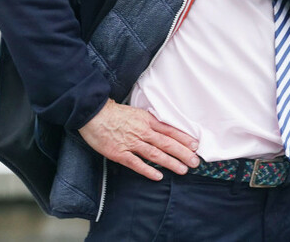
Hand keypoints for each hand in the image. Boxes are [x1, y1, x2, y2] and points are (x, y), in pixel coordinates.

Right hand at [78, 99, 199, 180]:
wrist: (94, 113)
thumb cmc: (114, 113)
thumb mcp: (137, 112)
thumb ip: (149, 122)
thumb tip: (163, 129)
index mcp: (147, 120)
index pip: (169, 130)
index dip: (183, 138)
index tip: (195, 145)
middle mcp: (142, 131)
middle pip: (166, 143)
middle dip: (182, 153)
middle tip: (195, 162)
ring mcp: (131, 143)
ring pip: (155, 154)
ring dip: (170, 163)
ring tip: (182, 170)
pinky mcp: (119, 153)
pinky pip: (136, 163)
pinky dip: (148, 170)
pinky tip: (158, 176)